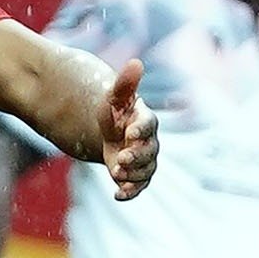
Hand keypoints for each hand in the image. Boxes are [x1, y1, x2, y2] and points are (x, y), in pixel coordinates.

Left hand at [101, 59, 159, 200]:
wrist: (109, 134)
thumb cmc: (114, 113)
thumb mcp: (114, 98)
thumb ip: (125, 84)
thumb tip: (136, 62)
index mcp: (145, 121)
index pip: (148, 125)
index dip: (140, 130)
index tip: (129, 133)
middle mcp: (149, 142)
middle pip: (149, 152)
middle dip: (136, 157)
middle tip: (120, 159)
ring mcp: (143, 160)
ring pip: (145, 171)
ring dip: (132, 175)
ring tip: (116, 173)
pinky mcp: (134, 175)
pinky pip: (138, 186)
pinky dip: (130, 192)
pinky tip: (117, 195)